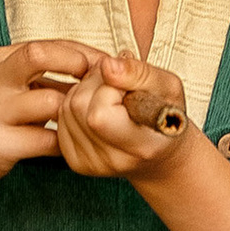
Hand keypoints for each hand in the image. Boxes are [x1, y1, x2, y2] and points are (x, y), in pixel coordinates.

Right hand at [0, 38, 113, 188]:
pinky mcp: (0, 144)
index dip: (85, 54)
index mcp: (0, 60)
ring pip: (52, 103)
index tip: (108, 68)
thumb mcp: (12, 83)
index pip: (50, 44)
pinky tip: (67, 144)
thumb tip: (100, 64)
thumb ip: (47, 71)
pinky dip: (65, 143)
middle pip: (40, 55)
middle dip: (76, 64)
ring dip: (76, 113)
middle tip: (96, 85)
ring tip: (83, 121)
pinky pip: (48, 140)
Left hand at [54, 54, 190, 183]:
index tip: (129, 85)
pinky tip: (99, 107)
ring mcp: (91, 164)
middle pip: (78, 106)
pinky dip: (76, 105)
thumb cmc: (167, 118)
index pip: (99, 115)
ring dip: (85, 91)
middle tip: (120, 86)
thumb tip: (107, 66)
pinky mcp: (76, 161)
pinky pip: (62, 118)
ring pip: (67, 108)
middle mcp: (113, 161)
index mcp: (140, 147)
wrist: (160, 152)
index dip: (110, 86)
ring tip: (112, 96)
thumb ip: (140, 74)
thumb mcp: (168, 88)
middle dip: (95, 84)